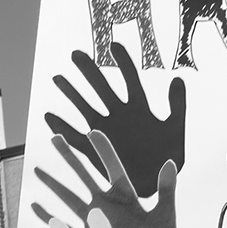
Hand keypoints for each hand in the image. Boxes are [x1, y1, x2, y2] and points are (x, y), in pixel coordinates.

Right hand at [34, 127, 176, 227]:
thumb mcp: (165, 216)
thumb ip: (166, 191)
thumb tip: (170, 163)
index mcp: (126, 196)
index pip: (112, 167)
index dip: (103, 150)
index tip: (93, 132)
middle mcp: (106, 204)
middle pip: (83, 175)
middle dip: (70, 157)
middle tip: (55, 137)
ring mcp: (93, 221)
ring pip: (68, 197)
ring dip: (53, 184)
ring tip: (36, 170)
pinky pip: (62, 226)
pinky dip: (48, 217)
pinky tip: (34, 206)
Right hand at [47, 45, 185, 192]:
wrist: (156, 182)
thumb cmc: (169, 157)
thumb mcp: (176, 129)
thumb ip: (177, 105)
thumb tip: (177, 78)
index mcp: (139, 108)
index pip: (130, 78)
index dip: (123, 61)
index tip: (113, 45)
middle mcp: (119, 114)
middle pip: (101, 87)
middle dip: (89, 70)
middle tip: (76, 53)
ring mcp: (105, 131)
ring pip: (85, 107)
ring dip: (72, 93)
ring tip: (58, 78)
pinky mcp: (95, 149)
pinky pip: (75, 137)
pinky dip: (62, 128)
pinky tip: (49, 117)